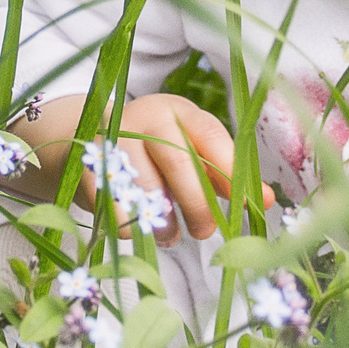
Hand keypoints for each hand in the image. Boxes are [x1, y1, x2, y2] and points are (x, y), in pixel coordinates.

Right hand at [1, 92, 261, 244]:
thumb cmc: (151, 152)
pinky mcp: (87, 169)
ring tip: (172, 236)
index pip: (211, 136)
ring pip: (148, 191)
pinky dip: (134, 227)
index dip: (231, 172)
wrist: (79, 141)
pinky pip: (117, 209)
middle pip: (180, 164)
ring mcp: (112, 142)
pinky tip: (140, 228)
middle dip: (198, 206)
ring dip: (165, 224)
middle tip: (205, 232)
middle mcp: (144, 118)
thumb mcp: (188, 152)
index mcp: (177, 111)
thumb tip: (268, 202)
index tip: (248, 205)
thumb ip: (224, 175)